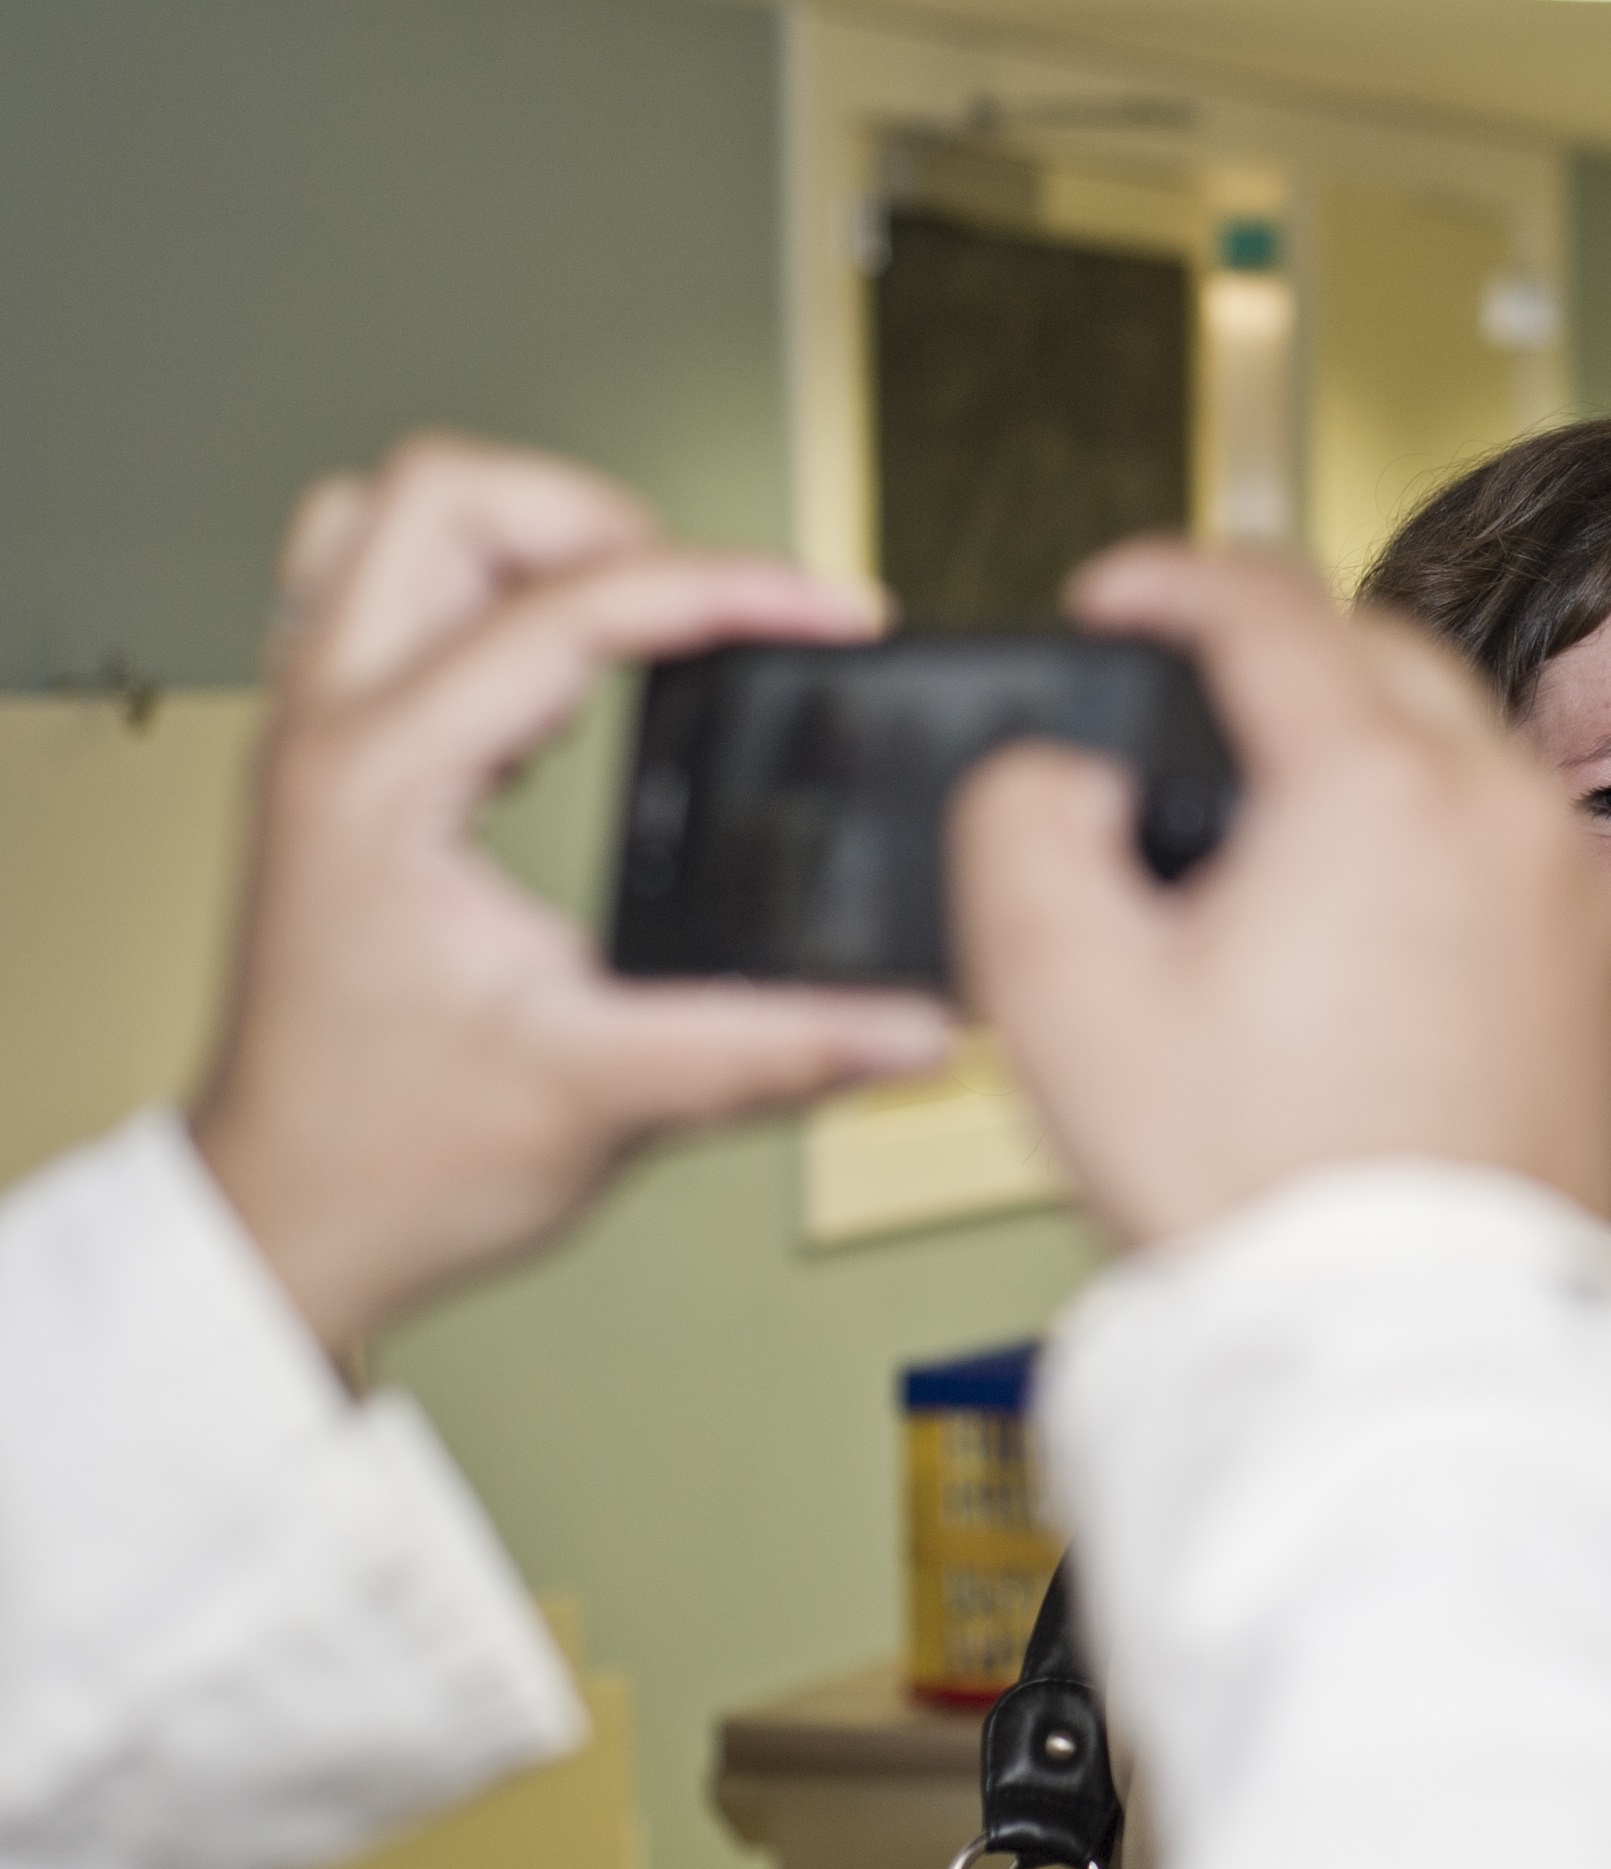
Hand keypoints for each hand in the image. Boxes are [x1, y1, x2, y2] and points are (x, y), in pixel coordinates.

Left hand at [189, 436, 955, 1357]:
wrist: (291, 1221)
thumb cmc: (393, 1160)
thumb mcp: (608, 1097)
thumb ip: (773, 1048)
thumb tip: (908, 1018)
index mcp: (385, 785)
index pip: (567, 608)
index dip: (726, 588)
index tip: (832, 611)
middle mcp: (330, 732)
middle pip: (439, 494)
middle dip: (601, 515)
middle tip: (706, 592)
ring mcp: (314, 737)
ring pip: (387, 519)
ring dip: (521, 532)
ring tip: (629, 600)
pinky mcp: (329, 762)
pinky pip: (375, 593)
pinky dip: (479, 592)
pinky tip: (562, 675)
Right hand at [949, 541, 1610, 1248]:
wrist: (1415, 1346)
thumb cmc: (1266, 1195)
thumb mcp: (1064, 999)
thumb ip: (1023, 833)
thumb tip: (1055, 776)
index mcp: (1380, 788)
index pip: (1264, 597)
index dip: (1164, 576)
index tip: (1114, 600)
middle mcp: (1503, 815)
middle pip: (1377, 651)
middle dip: (1270, 651)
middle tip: (1178, 702)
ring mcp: (1570, 891)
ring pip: (1454, 743)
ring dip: (1356, 740)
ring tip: (1256, 813)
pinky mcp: (1596, 969)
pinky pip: (1503, 840)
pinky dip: (1424, 830)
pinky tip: (1347, 911)